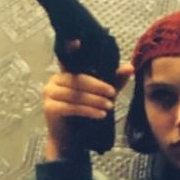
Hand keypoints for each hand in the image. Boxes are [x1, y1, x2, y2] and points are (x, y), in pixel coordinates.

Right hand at [43, 43, 132, 159]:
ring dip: (94, 100)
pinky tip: (100, 114)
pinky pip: (71, 107)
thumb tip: (130, 67)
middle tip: (113, 93)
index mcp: (65, 73)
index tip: (78, 41)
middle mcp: (54, 81)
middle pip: (77, 79)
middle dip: (97, 86)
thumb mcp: (101, 95)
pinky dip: (87, 110)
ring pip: (75, 94)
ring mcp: (49, 94)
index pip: (67, 58)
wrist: (71, 139)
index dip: (70, 49)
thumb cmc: (84, 114)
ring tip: (109, 106)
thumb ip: (114, 80)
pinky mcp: (49, 108)